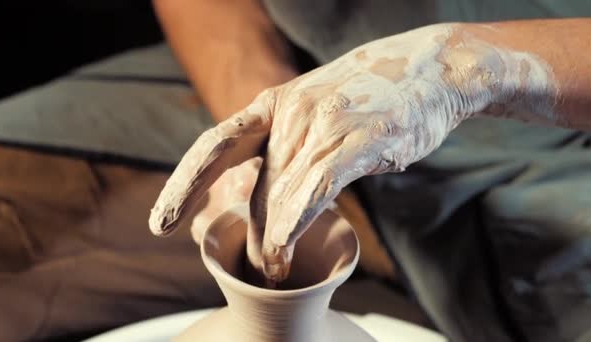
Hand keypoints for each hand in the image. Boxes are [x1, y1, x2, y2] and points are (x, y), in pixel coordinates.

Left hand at [150, 23, 526, 279]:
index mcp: (273, 104)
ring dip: (269, 238)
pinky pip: (315, 187)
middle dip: (250, 231)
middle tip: (258, 265)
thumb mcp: (318, 113)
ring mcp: (322, 125)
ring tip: (271, 270)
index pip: (215, 146)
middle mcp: (289, 113)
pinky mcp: (356, 140)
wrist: (428, 66)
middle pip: (255, 185)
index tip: (162, 221)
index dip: (185, 184)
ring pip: (281, 193)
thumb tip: (275, 195)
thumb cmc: (371, 96)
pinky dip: (294, 219)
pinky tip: (282, 244)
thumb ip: (292, 149)